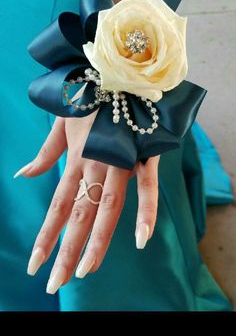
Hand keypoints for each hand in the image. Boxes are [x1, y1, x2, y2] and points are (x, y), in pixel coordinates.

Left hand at [14, 113, 159, 293]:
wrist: (119, 72)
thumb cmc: (89, 98)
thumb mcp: (61, 123)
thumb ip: (45, 153)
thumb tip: (22, 175)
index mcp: (76, 159)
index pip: (58, 206)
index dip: (46, 236)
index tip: (34, 263)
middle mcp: (95, 165)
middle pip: (78, 214)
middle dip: (66, 250)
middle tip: (54, 284)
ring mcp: (120, 161)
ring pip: (107, 207)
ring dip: (96, 241)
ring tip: (84, 270)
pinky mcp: (143, 155)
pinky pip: (147, 187)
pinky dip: (145, 211)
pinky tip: (140, 239)